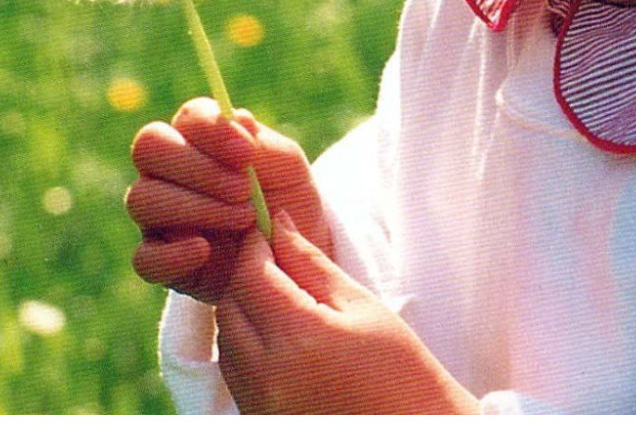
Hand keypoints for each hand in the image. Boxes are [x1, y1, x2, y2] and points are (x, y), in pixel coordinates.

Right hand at [126, 97, 329, 302]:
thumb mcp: (288, 169)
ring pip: (142, 198)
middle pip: (149, 147)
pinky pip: (144, 258)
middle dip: (198, 167)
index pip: (187, 117)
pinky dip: (173, 254)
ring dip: (197, 207)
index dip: (211, 130)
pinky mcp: (159, 262)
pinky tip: (204, 251)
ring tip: (245, 218)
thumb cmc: (288, 201)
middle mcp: (168, 172)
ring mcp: (158, 217)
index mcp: (199, 139)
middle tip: (243, 189)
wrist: (295, 258)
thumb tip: (239, 118)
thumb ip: (264, 144)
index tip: (246, 153)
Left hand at [216, 213, 478, 413]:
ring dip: (243, 310)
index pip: (252, 276)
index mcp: (300, 339)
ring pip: (225, 339)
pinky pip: (233, 370)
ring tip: (283, 300)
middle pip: (229, 305)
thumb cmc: (399, 369)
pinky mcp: (256, 416)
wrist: (410, 427)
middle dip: (247, 276)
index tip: (268, 229)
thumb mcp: (361, 305)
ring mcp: (258, 402)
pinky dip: (245, 344)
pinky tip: (280, 335)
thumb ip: (312, 263)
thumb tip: (278, 223)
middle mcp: (268, 375)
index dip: (256, 246)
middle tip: (276, 260)